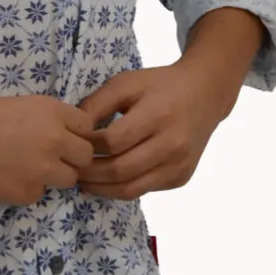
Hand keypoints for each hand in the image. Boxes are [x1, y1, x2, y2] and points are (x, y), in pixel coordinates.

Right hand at [0, 92, 98, 204]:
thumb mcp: (19, 104)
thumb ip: (47, 120)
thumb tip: (62, 135)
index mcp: (53, 113)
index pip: (88, 128)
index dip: (75, 133)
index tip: (62, 136)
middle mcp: (55, 141)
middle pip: (85, 157)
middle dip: (71, 157)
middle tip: (49, 156)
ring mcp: (43, 171)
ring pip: (68, 179)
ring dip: (54, 175)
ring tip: (26, 167)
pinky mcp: (27, 194)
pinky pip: (39, 193)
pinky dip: (27, 188)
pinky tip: (5, 177)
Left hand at [72, 55, 235, 198]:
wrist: (204, 95)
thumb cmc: (159, 86)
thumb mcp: (126, 83)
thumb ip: (96, 104)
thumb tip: (72, 133)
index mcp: (158, 115)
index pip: (114, 141)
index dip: (88, 147)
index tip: (73, 145)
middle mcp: (172, 144)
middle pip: (120, 170)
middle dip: (90, 173)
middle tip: (71, 170)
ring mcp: (179, 165)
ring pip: (131, 189)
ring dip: (102, 189)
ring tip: (84, 181)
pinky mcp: (181, 177)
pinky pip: (144, 190)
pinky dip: (122, 188)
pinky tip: (107, 181)